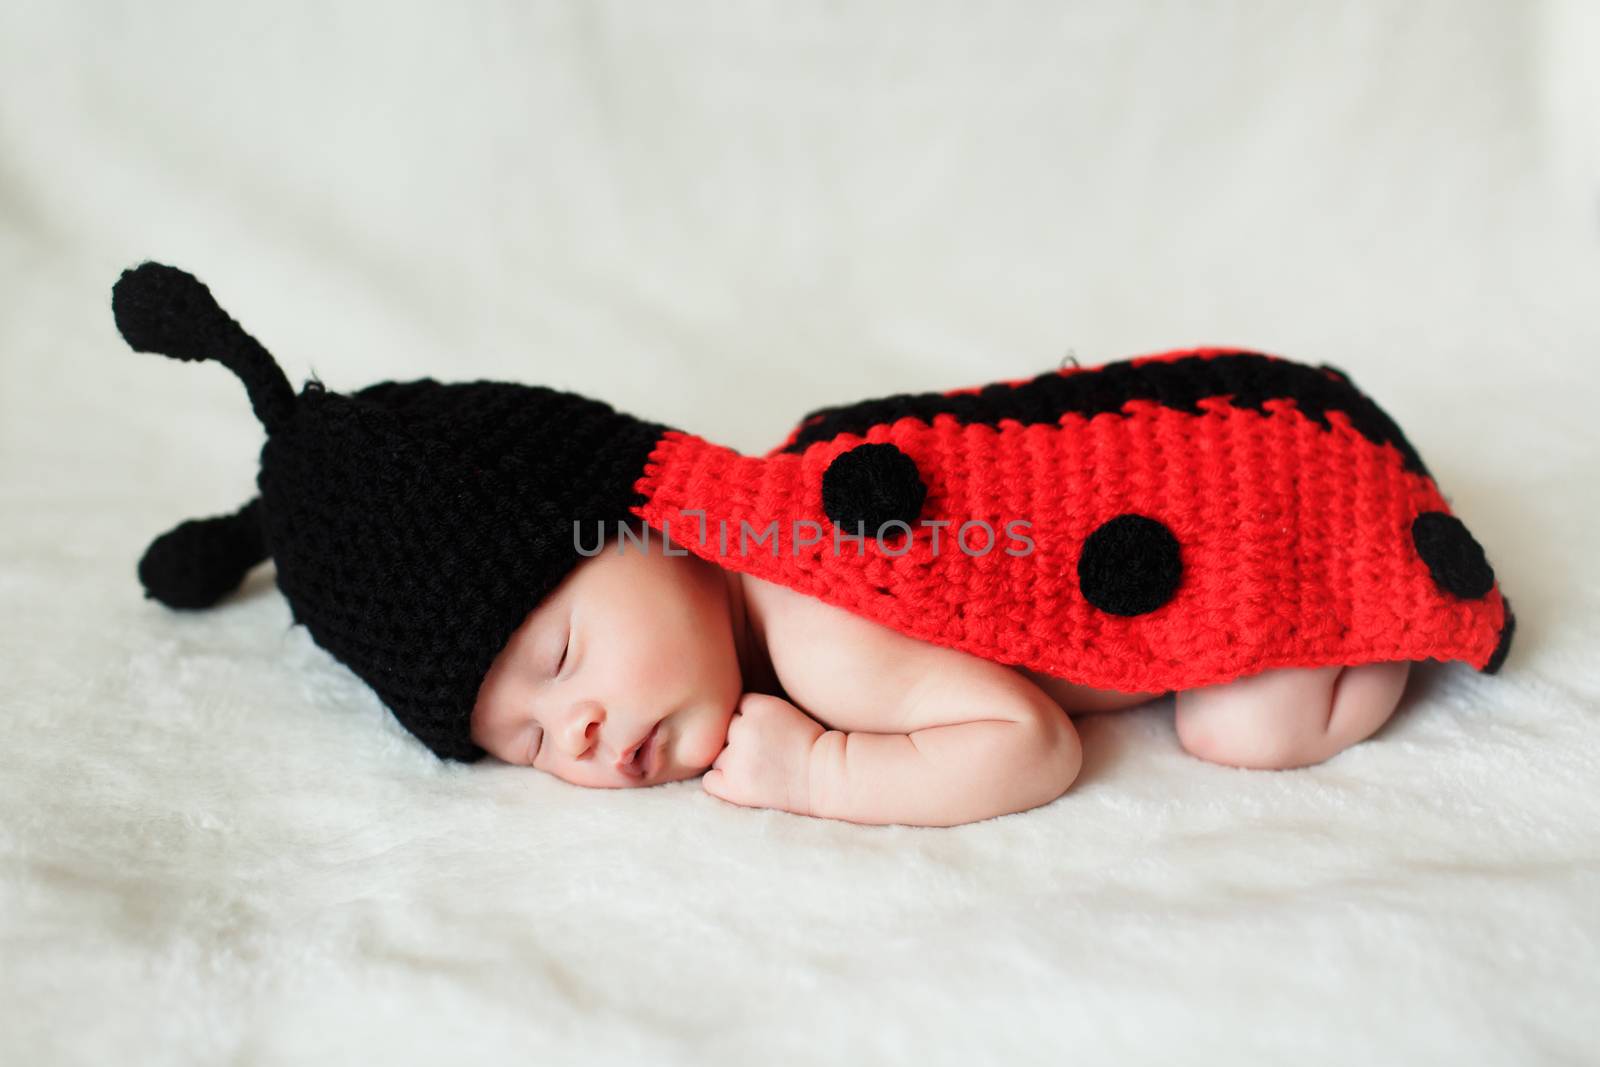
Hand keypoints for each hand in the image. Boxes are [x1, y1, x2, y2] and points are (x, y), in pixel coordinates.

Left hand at [701, 693, 825, 815]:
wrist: (828, 778)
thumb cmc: (811, 747)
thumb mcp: (786, 713)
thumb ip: (756, 711)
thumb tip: (721, 719)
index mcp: (760, 707)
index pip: (737, 708)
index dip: (749, 720)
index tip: (766, 733)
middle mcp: (745, 729)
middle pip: (723, 730)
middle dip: (736, 740)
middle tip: (762, 754)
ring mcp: (738, 758)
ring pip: (716, 755)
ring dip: (729, 762)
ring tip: (757, 770)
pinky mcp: (735, 785)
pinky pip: (710, 781)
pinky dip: (721, 783)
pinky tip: (742, 784)